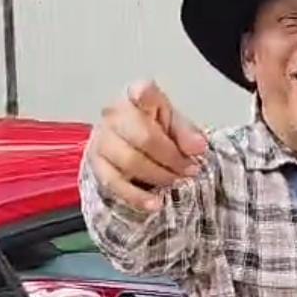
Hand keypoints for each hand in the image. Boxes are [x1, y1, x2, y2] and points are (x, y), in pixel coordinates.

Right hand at [88, 80, 208, 212]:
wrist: (131, 149)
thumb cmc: (154, 132)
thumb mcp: (175, 127)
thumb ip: (187, 134)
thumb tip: (198, 147)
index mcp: (136, 98)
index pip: (142, 92)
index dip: (147, 97)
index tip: (157, 106)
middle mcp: (115, 115)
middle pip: (142, 135)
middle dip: (171, 156)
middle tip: (189, 169)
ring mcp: (102, 140)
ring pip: (129, 161)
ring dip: (159, 176)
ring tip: (176, 182)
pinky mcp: (97, 165)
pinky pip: (115, 184)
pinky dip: (137, 197)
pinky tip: (155, 203)